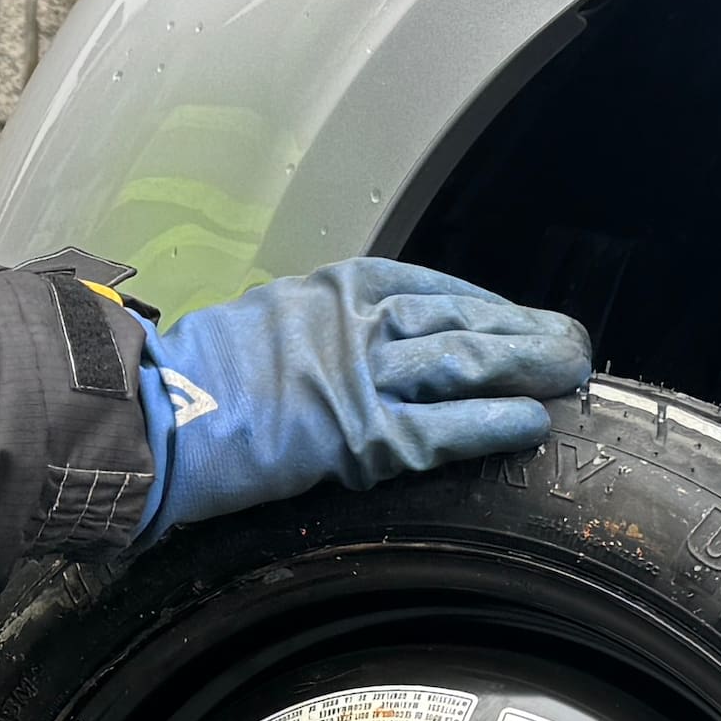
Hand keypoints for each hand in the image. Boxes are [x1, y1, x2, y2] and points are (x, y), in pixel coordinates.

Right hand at [137, 259, 595, 535]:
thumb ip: (316, 333)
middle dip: (524, 332)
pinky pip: (442, 427)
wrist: (149, 414)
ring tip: (571, 374)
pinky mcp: (357, 432)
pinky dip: (493, 423)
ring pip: (465, 361)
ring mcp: (358, 374)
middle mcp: (353, 321)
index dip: (484, 306)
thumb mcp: (261, 326)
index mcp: (329, 290)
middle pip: (461, 320)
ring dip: (527, 367)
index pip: (429, 287)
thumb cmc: (190, 380)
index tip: (514, 318)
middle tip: (570, 343)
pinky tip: (532, 423)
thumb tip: (352, 356)